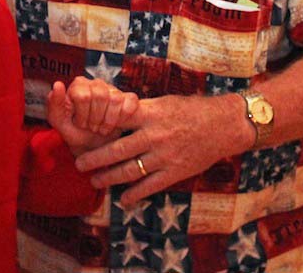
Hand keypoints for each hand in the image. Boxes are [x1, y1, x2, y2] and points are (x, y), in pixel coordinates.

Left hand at [46, 77, 138, 154]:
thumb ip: (54, 104)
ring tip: (102, 128)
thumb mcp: (59, 122)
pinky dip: (123, 118)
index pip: (83, 95)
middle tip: (92, 127)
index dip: (82, 114)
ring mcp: (113, 89)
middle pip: (101, 96)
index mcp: (78, 85)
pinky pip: (130, 102)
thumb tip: (58, 84)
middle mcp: (96, 83)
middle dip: (96, 119)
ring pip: (116, 99)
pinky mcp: (128, 98)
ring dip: (108, 121)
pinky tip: (116, 125)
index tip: (80, 124)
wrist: (94, 146)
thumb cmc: (75, 131)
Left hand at [73, 93, 248, 205]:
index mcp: (149, 114)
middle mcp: (154, 135)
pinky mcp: (175, 172)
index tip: (81, 131)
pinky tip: (123, 200)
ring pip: (130, 170)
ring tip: (95, 181)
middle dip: (96, 158)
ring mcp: (165, 156)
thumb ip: (140, 111)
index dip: (97, 126)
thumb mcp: (163, 102)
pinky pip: (150, 186)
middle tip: (79, 164)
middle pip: (118, 149)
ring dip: (109, 178)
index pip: (117, 119)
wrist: (223, 125)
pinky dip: (135, 195)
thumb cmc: (191, 109)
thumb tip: (114, 113)